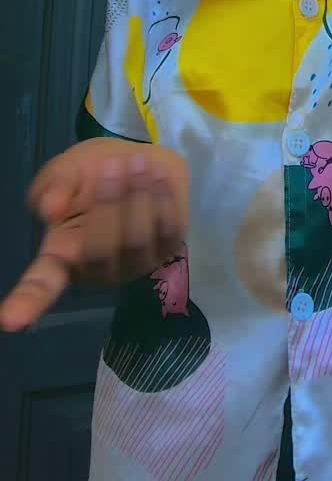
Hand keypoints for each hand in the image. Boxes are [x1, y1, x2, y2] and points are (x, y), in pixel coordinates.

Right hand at [0, 139, 188, 332]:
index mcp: (60, 256)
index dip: (25, 303)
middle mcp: (96, 270)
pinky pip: (167, 231)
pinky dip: (162, 200)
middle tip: (111, 165)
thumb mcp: (65, 171)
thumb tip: (51, 209)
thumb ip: (54, 186)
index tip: (9, 321)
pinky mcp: (167, 251)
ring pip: (136, 241)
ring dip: (136, 198)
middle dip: (108, 204)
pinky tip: (156, 175)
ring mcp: (134, 265)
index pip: (41, 286)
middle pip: (100, 252)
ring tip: (136, 162)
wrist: (138, 158)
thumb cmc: (92, 171)